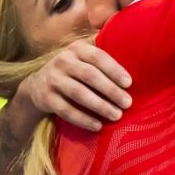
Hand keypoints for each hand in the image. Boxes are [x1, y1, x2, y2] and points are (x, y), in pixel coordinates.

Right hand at [17, 39, 131, 131]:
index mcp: (76, 48)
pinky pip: (66, 110)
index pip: (98, 57)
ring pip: (78, 93)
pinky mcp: (46, 98)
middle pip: (90, 76)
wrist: (37, 85)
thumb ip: (103, 54)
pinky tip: (98, 126)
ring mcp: (52, 79)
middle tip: (127, 103)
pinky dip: (83, 119)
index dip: (114, 69)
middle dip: (110, 90)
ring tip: (117, 115)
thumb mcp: (83, 57)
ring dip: (100, 106)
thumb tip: (138, 54)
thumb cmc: (72, 71)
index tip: (129, 83)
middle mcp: (63, 60)